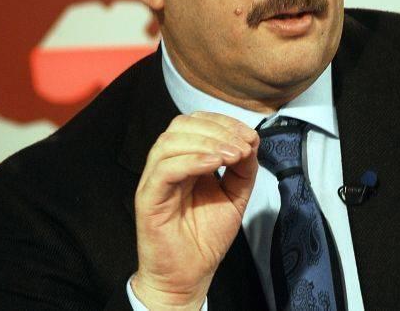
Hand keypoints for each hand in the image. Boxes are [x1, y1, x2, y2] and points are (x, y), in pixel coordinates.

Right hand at [131, 111, 259, 309]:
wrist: (189, 276)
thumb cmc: (206, 238)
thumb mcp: (235, 195)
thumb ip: (244, 167)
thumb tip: (251, 140)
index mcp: (186, 160)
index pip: (197, 123)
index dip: (224, 123)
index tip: (249, 135)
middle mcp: (167, 165)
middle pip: (182, 125)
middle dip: (218, 129)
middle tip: (242, 146)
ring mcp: (155, 180)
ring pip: (170, 141)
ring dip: (207, 142)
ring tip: (233, 155)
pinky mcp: (148, 198)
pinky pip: (165, 169)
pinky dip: (192, 161)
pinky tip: (215, 164)